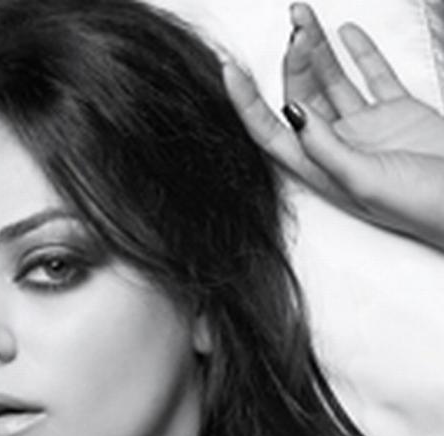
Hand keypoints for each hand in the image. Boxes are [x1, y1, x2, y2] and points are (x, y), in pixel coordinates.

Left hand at [223, 2, 443, 249]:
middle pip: (300, 98)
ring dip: (317, 50)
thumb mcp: (362, 180)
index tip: (230, 70)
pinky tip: (344, 30)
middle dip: (292, 62)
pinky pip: (373, 75)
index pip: (271, 133)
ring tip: (303, 16)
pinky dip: (359, 52)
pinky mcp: (398, 113)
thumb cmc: (417, 206)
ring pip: (332, 82)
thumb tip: (291, 111)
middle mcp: (338, 148)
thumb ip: (324, 147)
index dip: (247, 104)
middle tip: (295, 29)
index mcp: (321, 170)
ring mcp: (368, 129)